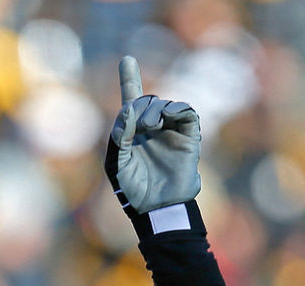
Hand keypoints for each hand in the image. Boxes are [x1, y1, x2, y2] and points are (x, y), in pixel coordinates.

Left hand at [105, 56, 200, 214]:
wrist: (157, 207)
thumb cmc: (133, 190)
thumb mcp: (116, 163)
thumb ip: (118, 135)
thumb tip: (128, 108)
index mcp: (132, 133)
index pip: (131, 102)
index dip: (129, 79)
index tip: (127, 59)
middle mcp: (152, 129)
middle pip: (148, 101)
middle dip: (141, 106)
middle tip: (139, 124)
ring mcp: (171, 132)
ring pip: (166, 104)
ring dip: (156, 109)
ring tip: (150, 126)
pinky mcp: (189, 137)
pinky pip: (187, 113)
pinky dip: (177, 109)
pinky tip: (167, 117)